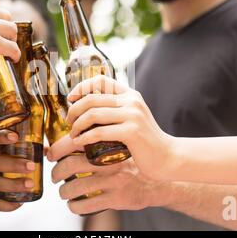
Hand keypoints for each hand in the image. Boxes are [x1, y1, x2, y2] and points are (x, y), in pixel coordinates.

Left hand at [49, 135, 171, 214]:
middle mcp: (110, 160)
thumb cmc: (134, 156)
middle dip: (56, 171)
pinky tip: (74, 203)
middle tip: (55, 175)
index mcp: (109, 143)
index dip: (57, 148)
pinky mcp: (117, 198)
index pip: (74, 142)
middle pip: (70, 164)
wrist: (160, 175)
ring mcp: (114, 179)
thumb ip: (98, 135)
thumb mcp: (119, 139)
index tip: (51, 153)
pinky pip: (86, 204)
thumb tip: (68, 135)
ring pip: (75, 186)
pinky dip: (74, 206)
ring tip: (64, 191)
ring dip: (63, 191)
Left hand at [50, 75, 174, 181]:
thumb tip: (84, 108)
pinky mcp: (131, 131)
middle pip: (91, 98)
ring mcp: (132, 115)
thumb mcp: (131, 118)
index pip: (101, 80)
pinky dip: (85, 137)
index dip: (81, 87)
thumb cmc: (144, 141)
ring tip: (73, 135)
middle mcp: (131, 100)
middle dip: (74, 110)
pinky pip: (99, 131)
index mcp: (130, 94)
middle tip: (69, 123)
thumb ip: (114, 110)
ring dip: (77, 125)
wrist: (167, 157)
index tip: (70, 99)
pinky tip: (80, 142)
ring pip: (93, 114)